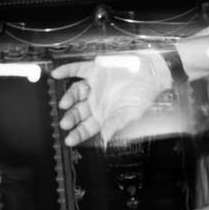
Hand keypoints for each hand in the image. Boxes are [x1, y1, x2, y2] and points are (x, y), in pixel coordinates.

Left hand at [51, 52, 171, 147]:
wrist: (152, 72)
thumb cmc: (144, 94)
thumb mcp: (131, 113)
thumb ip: (116, 123)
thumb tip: (106, 138)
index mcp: (104, 114)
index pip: (87, 127)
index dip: (78, 133)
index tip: (70, 140)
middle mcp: (97, 101)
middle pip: (78, 111)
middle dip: (71, 118)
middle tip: (65, 123)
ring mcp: (94, 85)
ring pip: (76, 92)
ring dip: (69, 98)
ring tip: (64, 103)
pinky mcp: (95, 70)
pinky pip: (77, 69)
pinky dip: (66, 70)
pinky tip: (56, 74)